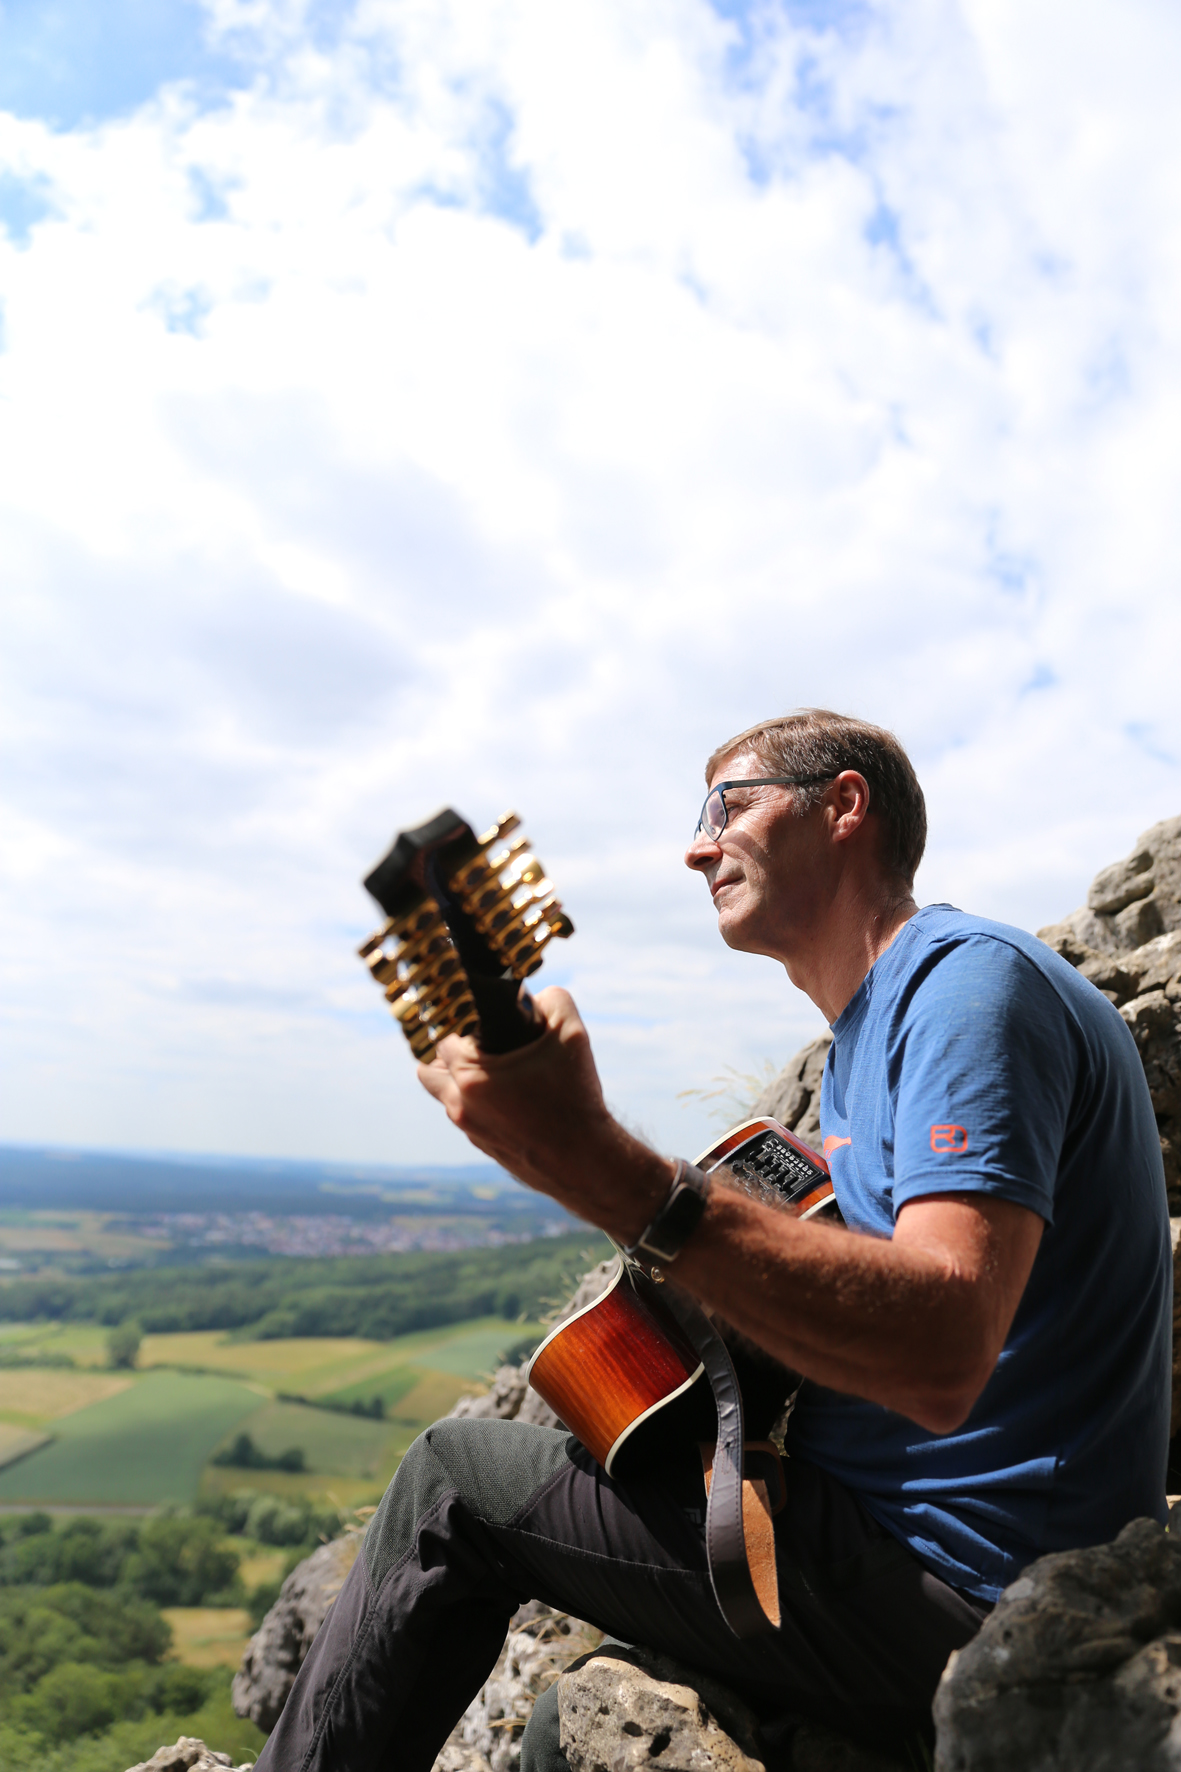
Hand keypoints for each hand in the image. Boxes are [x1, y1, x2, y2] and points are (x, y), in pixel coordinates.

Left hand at [416, 987, 671, 1235]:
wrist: (585, 1162)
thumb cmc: (575, 1099)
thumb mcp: (572, 1036)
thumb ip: (553, 1001)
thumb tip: (538, 997)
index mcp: (471, 1075)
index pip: (444, 1034)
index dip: (463, 1020)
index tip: (480, 1018)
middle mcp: (460, 1105)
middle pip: (429, 1067)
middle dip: (452, 1050)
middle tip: (483, 1042)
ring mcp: (469, 1129)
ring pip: (444, 1094)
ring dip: (459, 1078)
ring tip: (493, 1068)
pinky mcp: (482, 1146)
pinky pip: (465, 1115)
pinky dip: (477, 1102)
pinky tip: (510, 1096)